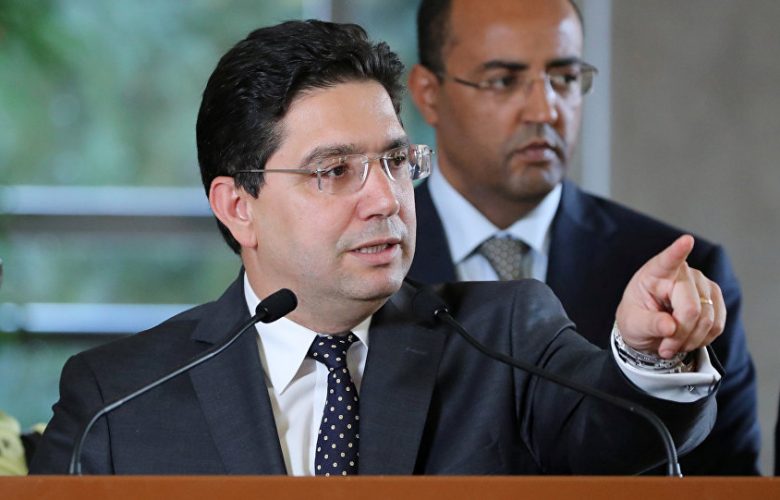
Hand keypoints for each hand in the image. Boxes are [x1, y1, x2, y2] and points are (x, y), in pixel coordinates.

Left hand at [615, 235, 724, 358]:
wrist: (648, 330)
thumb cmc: (636, 319)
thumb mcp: (632, 324)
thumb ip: (649, 324)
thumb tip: (670, 327)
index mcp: (655, 272)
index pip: (667, 260)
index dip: (678, 251)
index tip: (686, 240)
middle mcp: (682, 273)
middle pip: (691, 308)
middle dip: (679, 334)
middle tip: (664, 348)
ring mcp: (702, 283)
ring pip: (707, 319)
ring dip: (690, 340)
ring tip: (672, 344)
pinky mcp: (714, 298)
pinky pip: (718, 325)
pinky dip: (703, 339)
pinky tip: (687, 339)